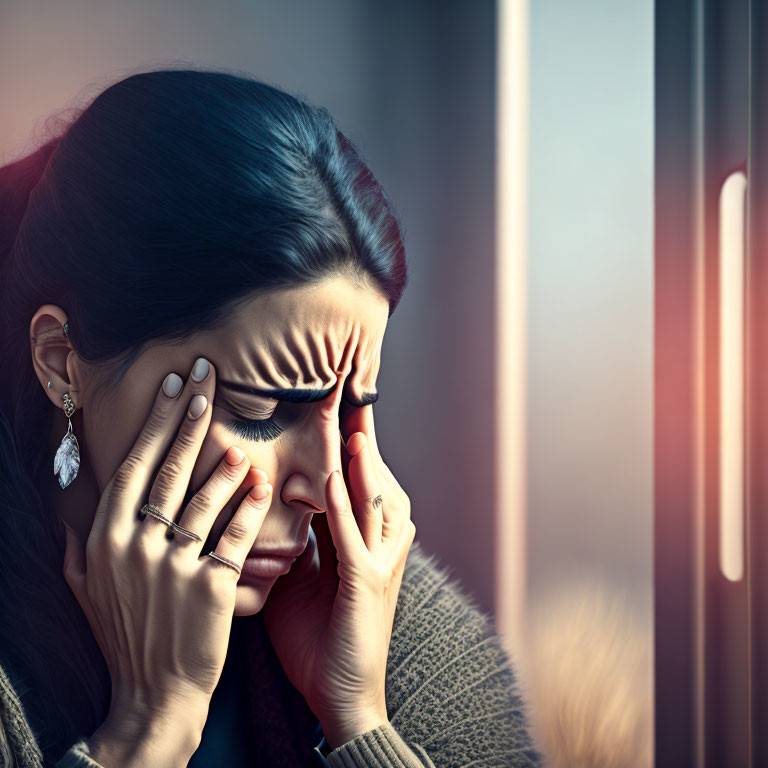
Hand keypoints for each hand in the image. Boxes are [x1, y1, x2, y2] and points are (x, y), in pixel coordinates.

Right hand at [61, 357, 272, 766]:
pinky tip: (264, 484)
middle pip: (166, 470)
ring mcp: (172, 567)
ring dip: (224, 463)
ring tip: (240, 439)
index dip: (156, 423)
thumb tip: (70, 511)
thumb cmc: (124, 636)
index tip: (174, 387)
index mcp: (106, 539)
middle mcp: (136, 546)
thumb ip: (77, 546)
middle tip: (209, 380)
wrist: (153, 693)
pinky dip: (251, 508)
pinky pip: (236, 537)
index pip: (133, 466)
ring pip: (202, 500)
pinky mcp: (211, 588)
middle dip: (189, 419)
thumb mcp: (86, 590)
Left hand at [262, 398, 415, 749]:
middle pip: (377, 481)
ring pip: (376, 500)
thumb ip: (303, 541)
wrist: (341, 697)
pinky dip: (345, 504)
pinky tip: (336, 475)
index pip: (360, 484)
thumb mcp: (306, 579)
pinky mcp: (365, 586)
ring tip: (350, 420)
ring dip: (363, 460)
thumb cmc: (320, 638)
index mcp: (364, 545)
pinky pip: (355, 537)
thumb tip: (281, 508)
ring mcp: (378, 565)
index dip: (354, 447)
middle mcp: (380, 548)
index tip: (341, 409)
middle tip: (351, 397)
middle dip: (366, 439)